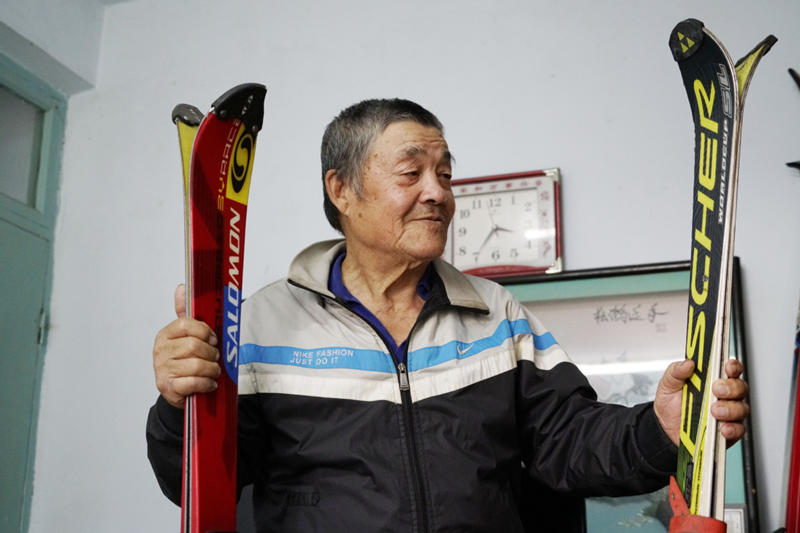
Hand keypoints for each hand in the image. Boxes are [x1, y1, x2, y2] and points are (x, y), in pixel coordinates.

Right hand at [152, 284, 220, 407]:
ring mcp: (162, 369)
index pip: (186, 324)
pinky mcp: (168, 387)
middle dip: (212, 353)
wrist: (177, 390)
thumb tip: (182, 287)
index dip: (205, 331)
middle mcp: (160, 351)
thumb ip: (186, 314)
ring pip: (196, 365)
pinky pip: (193, 382)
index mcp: (165, 334)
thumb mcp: (186, 336)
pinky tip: (209, 383)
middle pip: (194, 345)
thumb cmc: (185, 360)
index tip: (213, 339)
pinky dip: (206, 383)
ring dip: (211, 369)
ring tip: (213, 371)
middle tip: (216, 357)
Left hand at [653, 359, 748, 446]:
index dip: (733, 366)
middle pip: (740, 387)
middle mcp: (724, 395)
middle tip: (716, 390)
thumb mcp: (668, 383)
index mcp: (712, 379)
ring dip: (730, 409)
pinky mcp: (728, 430)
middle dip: (731, 387)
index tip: (727, 367)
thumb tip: (687, 363)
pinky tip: (722, 427)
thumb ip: (676, 371)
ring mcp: (728, 413)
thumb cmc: (671, 403)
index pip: (730, 368)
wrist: (665, 428)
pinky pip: (738, 430)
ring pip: (741, 408)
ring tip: (714, 411)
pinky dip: (732, 429)